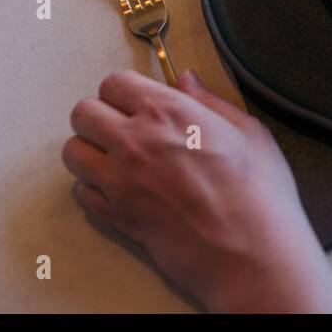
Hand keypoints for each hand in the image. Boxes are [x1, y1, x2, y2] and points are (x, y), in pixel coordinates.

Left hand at [62, 69, 331, 312]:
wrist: (249, 252)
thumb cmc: (258, 192)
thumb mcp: (248, 132)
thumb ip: (210, 102)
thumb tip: (186, 79)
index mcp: (168, 111)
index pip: (114, 83)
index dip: (125, 91)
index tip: (139, 102)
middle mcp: (134, 140)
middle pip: (83, 112)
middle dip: (99, 115)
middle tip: (123, 127)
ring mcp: (119, 180)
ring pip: (72, 152)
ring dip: (90, 150)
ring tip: (117, 158)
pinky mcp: (115, 216)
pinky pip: (82, 192)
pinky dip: (94, 188)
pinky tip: (121, 189)